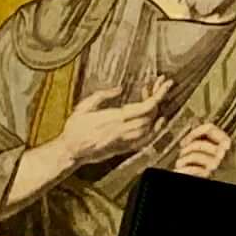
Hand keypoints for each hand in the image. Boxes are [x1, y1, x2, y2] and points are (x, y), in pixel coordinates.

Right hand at [36, 85, 169, 181]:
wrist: (70, 151)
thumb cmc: (75, 129)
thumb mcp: (84, 106)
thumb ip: (102, 96)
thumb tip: (119, 89)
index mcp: (114, 119)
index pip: (145, 107)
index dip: (158, 95)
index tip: (165, 84)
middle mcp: (123, 131)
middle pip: (151, 116)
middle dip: (159, 100)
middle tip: (159, 87)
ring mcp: (125, 141)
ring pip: (151, 128)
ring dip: (157, 113)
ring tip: (156, 99)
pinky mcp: (125, 149)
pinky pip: (146, 140)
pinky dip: (156, 130)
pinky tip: (157, 121)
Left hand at [167, 121, 235, 177]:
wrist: (232, 185)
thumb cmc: (227, 171)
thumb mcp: (224, 150)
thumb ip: (211, 136)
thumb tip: (196, 120)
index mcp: (229, 144)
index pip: (210, 128)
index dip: (194, 132)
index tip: (187, 139)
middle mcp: (224, 154)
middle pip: (198, 143)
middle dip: (186, 150)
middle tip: (184, 154)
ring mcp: (216, 165)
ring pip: (193, 156)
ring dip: (183, 161)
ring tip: (182, 164)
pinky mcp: (208, 175)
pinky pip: (191, 169)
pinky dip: (184, 170)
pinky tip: (184, 171)